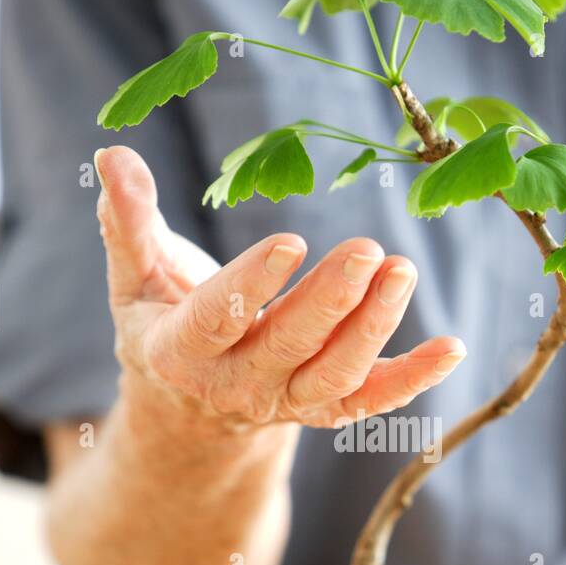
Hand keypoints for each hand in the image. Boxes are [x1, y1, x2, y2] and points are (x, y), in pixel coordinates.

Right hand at [95, 145, 465, 429]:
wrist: (187, 408)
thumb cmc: (162, 321)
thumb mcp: (134, 277)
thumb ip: (127, 221)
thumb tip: (111, 155)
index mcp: (182, 352)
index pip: (219, 319)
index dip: (253, 284)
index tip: (293, 241)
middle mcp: (237, 386)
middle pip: (289, 347)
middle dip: (332, 301)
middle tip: (370, 249)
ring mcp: (285, 404)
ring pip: (335, 375)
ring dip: (376, 327)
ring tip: (403, 270)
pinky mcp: (324, 409)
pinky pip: (372, 400)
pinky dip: (414, 378)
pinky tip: (453, 347)